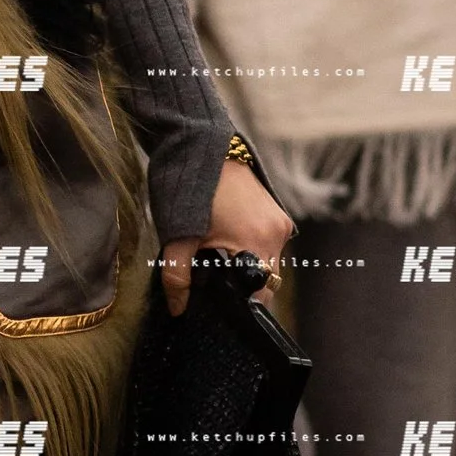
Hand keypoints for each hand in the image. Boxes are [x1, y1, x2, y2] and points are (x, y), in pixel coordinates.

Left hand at [160, 151, 293, 315]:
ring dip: (248, 266)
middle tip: (214, 280)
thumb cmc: (188, 191)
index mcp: (257, 243)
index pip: (260, 294)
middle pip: (267, 279)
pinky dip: (252, 248)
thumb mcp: (177, 238)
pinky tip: (228, 241)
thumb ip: (177, 277)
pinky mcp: (275, 210)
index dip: (241, 304)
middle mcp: (276, 234)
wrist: (198, 145)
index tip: (221, 304)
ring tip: (219, 258)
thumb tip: (178, 309)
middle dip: (244, 286)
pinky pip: (268, 242)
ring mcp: (278, 220)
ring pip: (268, 261)